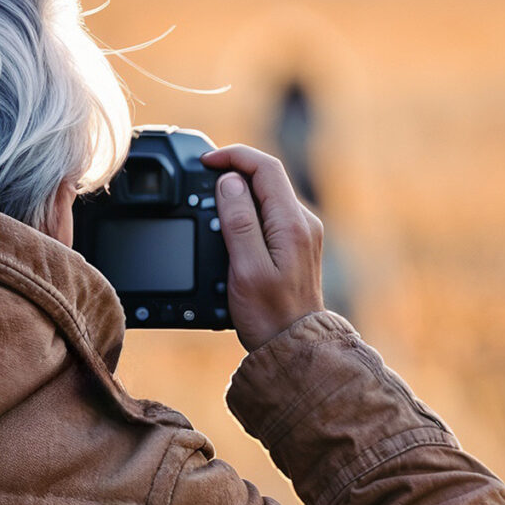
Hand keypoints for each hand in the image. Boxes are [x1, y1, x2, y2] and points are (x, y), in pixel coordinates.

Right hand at [200, 144, 325, 350]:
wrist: (293, 347)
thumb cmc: (269, 315)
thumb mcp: (246, 268)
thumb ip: (239, 221)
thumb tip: (230, 182)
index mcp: (293, 223)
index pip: (266, 168)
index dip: (234, 157)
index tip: (206, 162)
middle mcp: (303, 223)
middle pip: (267, 178)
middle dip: (233, 173)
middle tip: (201, 182)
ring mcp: (301, 234)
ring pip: (267, 196)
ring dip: (238, 193)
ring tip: (210, 206)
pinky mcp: (295, 246)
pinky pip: (269, 215)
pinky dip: (245, 212)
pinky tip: (227, 229)